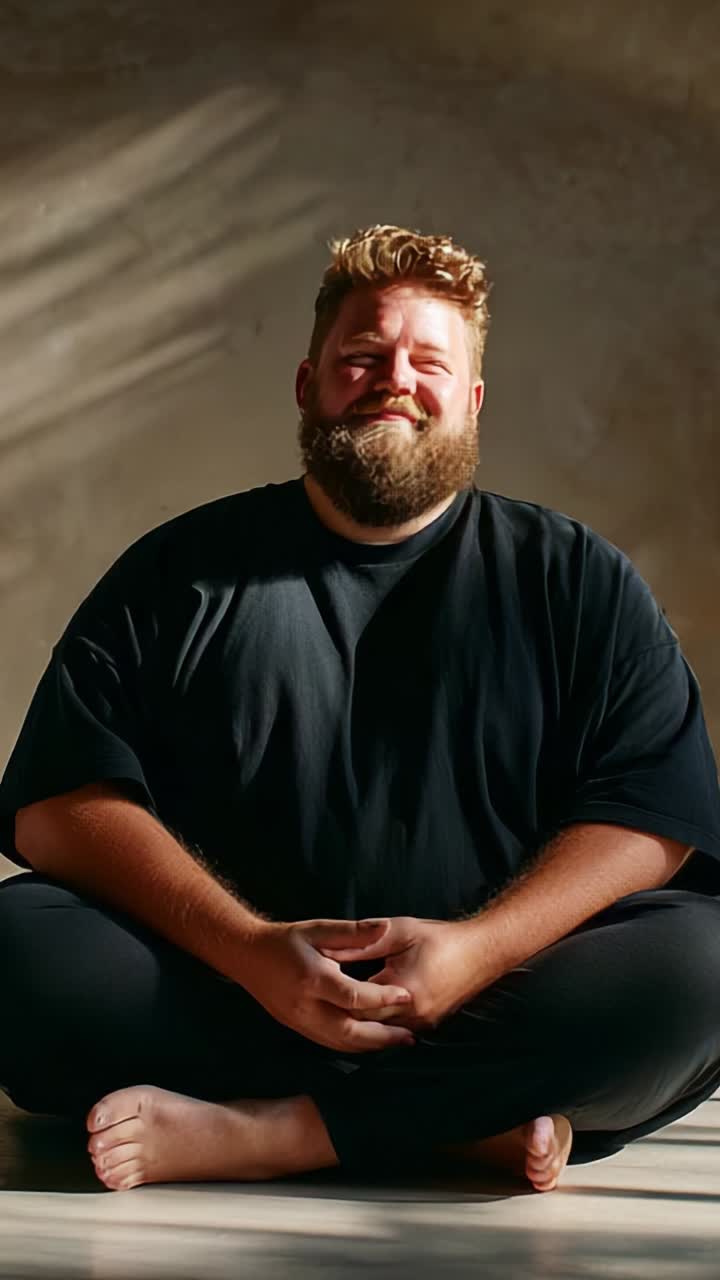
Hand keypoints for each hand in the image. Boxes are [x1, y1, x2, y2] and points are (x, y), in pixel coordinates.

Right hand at [239, 918, 415, 1051]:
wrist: (247, 956)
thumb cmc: (285, 939)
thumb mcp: (318, 929)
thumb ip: (353, 931)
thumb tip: (385, 928)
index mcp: (312, 978)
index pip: (353, 996)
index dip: (382, 998)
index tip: (406, 996)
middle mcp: (305, 1006)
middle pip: (349, 1031)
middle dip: (382, 1037)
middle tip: (410, 1037)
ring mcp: (299, 1021)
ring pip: (340, 1043)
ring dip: (371, 1046)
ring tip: (397, 1043)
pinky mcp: (297, 1028)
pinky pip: (329, 1043)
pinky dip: (353, 1046)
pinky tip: (371, 1043)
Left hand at [322, 917, 482, 1029]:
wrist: (482, 951)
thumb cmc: (440, 937)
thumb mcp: (400, 932)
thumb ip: (365, 943)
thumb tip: (330, 951)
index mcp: (403, 989)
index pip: (357, 1003)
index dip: (336, 995)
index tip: (318, 984)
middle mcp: (413, 1014)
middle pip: (367, 1023)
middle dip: (344, 1012)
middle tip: (321, 1001)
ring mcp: (423, 1023)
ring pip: (381, 1031)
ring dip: (361, 1021)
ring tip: (337, 1008)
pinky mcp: (429, 1025)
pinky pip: (396, 1030)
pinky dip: (379, 1023)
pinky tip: (364, 1013)